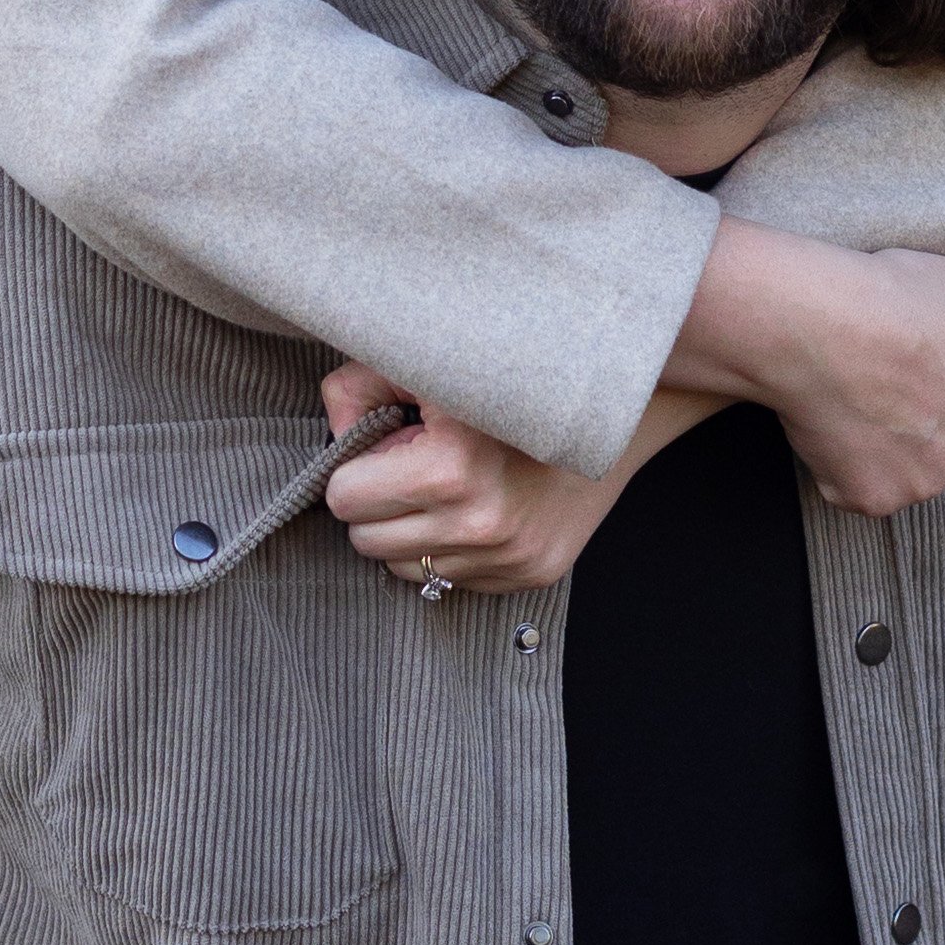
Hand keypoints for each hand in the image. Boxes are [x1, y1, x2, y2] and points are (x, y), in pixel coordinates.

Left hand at [320, 362, 694, 589]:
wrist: (612, 406)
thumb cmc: (505, 380)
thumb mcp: (422, 362)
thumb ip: (356, 388)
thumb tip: (332, 435)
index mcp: (449, 467)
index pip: (343, 498)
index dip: (355, 468)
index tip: (385, 445)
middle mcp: (482, 522)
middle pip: (365, 542)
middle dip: (377, 504)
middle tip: (413, 466)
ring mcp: (510, 555)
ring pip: (405, 570)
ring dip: (413, 531)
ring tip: (447, 487)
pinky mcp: (532, 574)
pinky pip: (453, 582)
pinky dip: (453, 550)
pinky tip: (480, 506)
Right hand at [668, 218, 944, 516]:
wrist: (823, 325)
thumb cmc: (895, 298)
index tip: (919, 378)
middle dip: (925, 436)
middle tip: (884, 393)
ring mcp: (919, 484)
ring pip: (905, 477)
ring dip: (883, 453)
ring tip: (852, 404)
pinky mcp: (870, 498)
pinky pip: (855, 489)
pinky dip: (840, 467)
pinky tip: (829, 425)